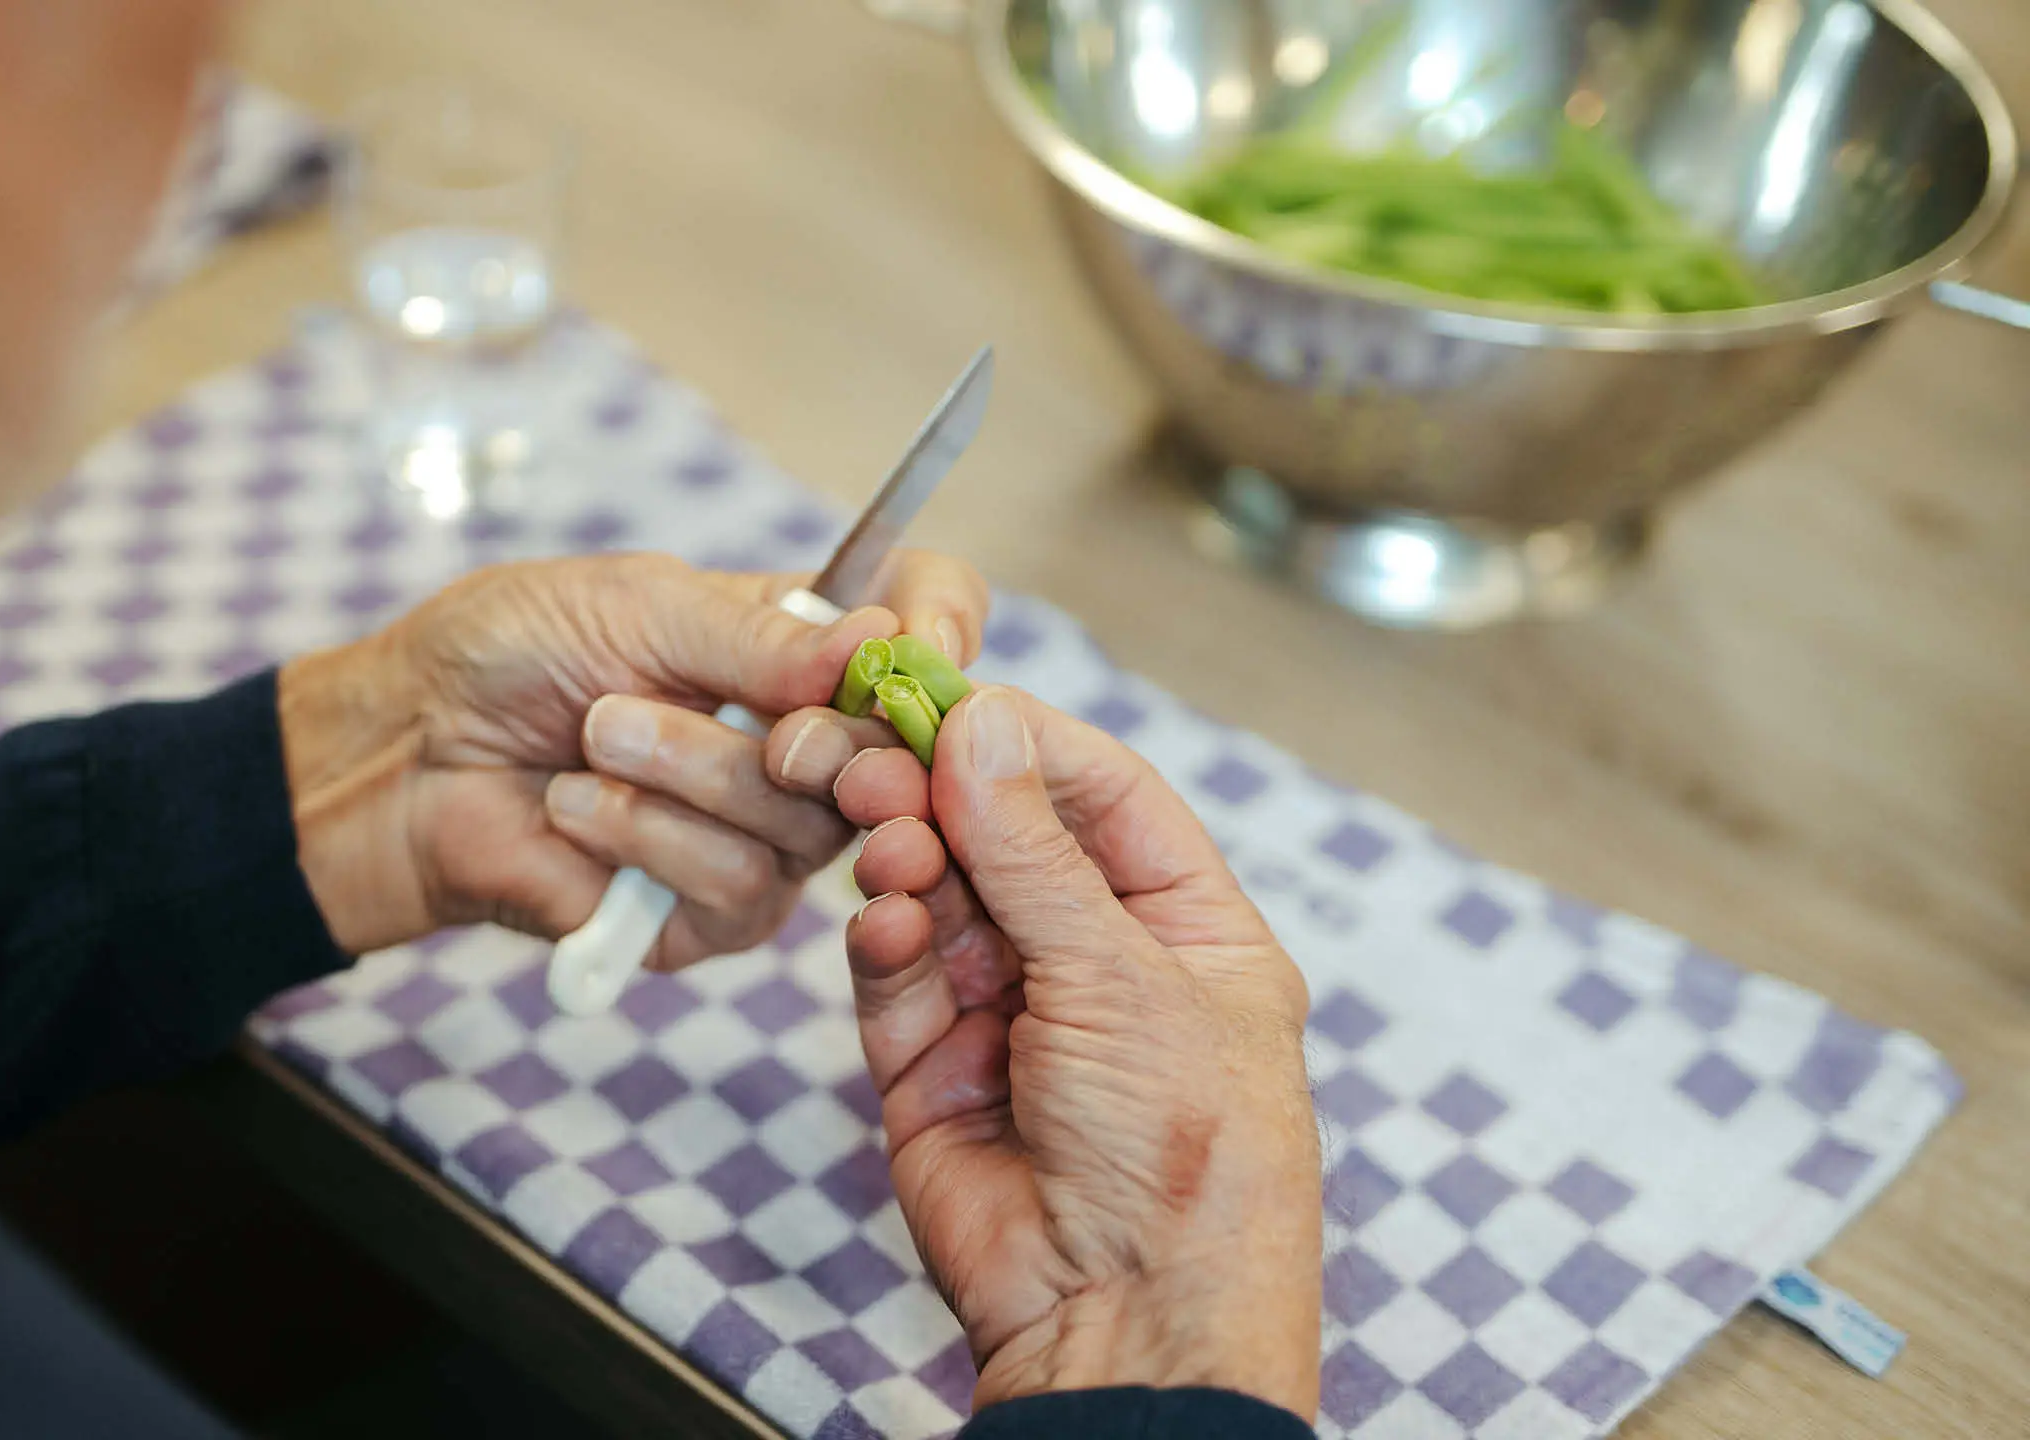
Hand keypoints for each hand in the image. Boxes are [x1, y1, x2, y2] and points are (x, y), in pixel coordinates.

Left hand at [276, 551, 987, 966]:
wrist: (405, 754)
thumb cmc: (507, 655)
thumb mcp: (634, 603)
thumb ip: (758, 633)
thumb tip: (876, 645)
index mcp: (798, 647)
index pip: (923, 625)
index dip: (941, 628)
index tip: (914, 636)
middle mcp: (800, 745)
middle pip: (889, 754)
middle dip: (819, 739)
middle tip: (762, 727)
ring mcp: (762, 839)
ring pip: (807, 828)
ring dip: (693, 773)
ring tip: (595, 734)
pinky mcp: (709, 920)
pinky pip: (740, 892)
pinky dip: (648, 838)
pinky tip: (576, 808)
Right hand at [776, 686, 1321, 1416]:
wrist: (1125, 1323)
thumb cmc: (1188, 1159)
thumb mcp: (1125, 980)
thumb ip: (1036, 853)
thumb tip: (982, 725)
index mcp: (1187, 932)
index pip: (1104, 799)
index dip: (1028, 744)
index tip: (950, 696)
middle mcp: (1098, 963)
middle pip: (1005, 839)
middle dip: (943, 797)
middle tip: (878, 758)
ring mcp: (1010, 1014)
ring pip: (940, 897)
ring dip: (908, 860)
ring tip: (883, 843)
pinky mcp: (932, 1066)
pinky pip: (897, 972)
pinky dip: (885, 938)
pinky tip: (886, 922)